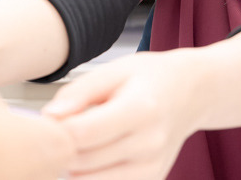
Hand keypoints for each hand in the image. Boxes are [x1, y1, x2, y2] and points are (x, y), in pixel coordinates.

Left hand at [42, 51, 206, 179]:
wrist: (192, 93)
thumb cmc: (150, 78)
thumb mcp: (114, 70)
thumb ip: (78, 92)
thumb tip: (49, 117)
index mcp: (140, 109)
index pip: (82, 133)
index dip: (56, 130)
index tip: (50, 119)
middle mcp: (150, 143)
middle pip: (81, 161)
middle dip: (61, 148)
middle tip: (61, 129)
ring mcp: (152, 168)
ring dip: (74, 166)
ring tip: (81, 141)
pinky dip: (91, 175)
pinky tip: (95, 155)